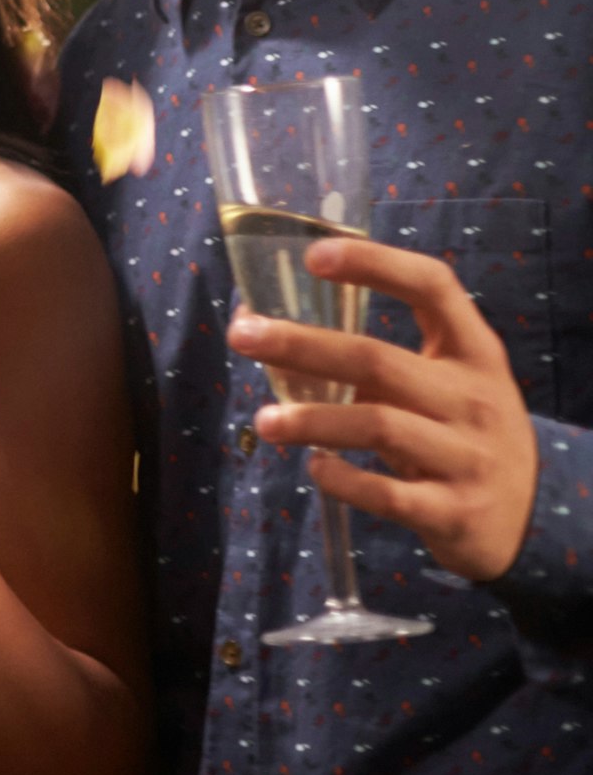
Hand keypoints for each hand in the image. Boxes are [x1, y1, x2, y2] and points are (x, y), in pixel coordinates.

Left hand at [237, 236, 540, 581]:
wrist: (532, 518)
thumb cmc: (461, 433)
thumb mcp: (445, 386)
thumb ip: (373, 361)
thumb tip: (261, 327)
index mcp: (474, 353)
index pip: (434, 287)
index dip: (375, 264)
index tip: (313, 256)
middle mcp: (475, 398)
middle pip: (378, 359)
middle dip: (302, 345)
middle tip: (243, 337)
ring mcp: (468, 456)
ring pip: (377, 425)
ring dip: (311, 420)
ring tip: (266, 420)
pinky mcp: (454, 511)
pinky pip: (385, 494)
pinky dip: (341, 480)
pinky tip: (316, 468)